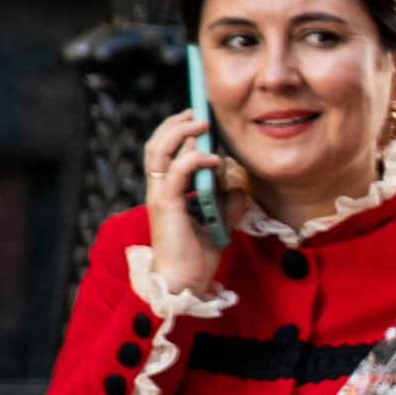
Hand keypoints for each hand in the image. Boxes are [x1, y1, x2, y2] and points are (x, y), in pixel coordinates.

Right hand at [139, 109, 244, 298]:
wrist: (185, 281)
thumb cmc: (196, 257)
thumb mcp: (219, 225)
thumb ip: (227, 205)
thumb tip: (239, 188)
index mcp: (167, 194)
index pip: (166, 155)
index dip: (179, 135)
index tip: (198, 122)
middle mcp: (159, 191)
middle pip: (156, 146)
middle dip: (175, 125)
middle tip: (196, 112)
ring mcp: (159, 196)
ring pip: (159, 152)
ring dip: (180, 133)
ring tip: (201, 123)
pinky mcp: (166, 205)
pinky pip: (177, 173)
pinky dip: (194, 159)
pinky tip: (213, 158)